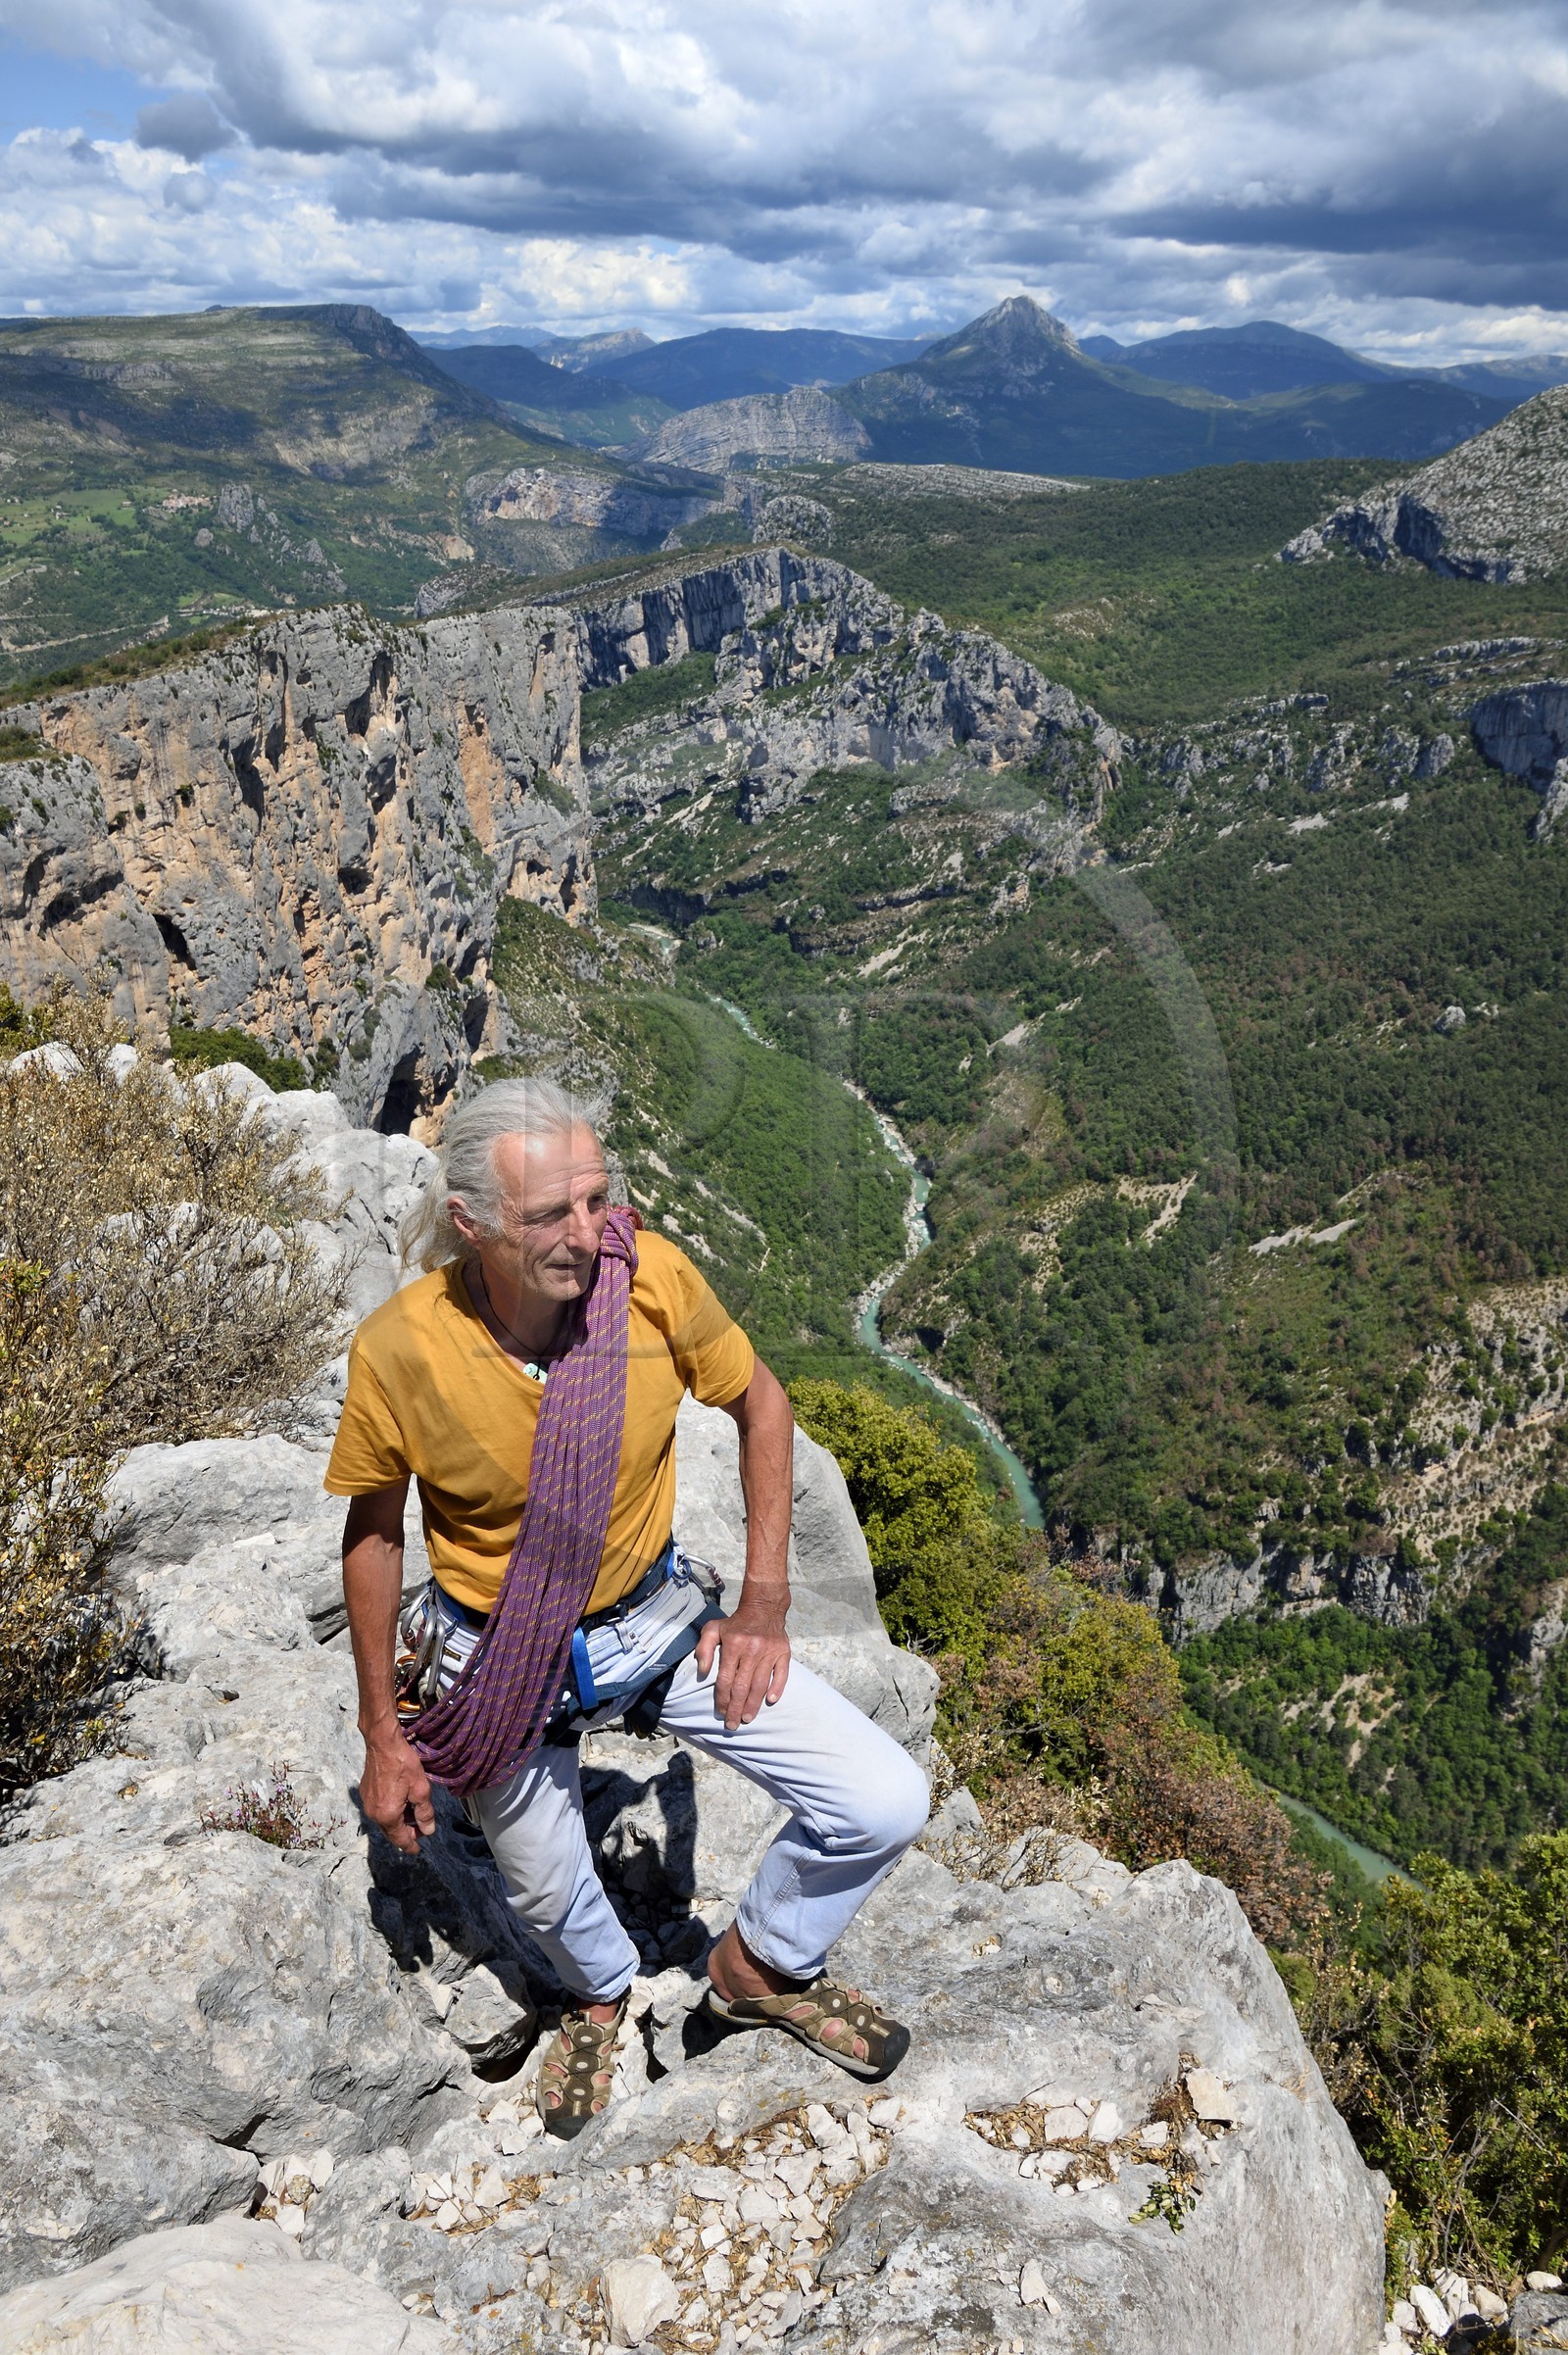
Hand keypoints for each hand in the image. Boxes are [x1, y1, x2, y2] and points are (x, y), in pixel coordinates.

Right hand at [359, 1729, 435, 1852]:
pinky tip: (401, 1802)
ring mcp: (367, 1803)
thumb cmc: (402, 1763)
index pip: (400, 1839)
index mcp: (388, 1815)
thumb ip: (425, 1813)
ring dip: (399, 1821)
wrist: (382, 1743)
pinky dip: (391, 1812)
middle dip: (406, 1833)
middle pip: (391, 1832)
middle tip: (420, 1829)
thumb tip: (428, 1831)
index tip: (417, 1850)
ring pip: (385, 1821)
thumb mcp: (420, 1789)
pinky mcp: (365, 1793)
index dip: (411, 1845)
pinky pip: (379, 1810)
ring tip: (413, 1813)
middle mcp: (374, 1813)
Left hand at [694, 1606, 789, 1729]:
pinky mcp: (783, 1652)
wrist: (763, 1607)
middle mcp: (752, 1649)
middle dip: (736, 1708)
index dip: (722, 1698)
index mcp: (734, 1645)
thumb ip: (704, 1648)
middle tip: (733, 1724)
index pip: (726, 1679)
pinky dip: (777, 1688)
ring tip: (747, 1718)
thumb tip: (702, 1671)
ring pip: (760, 1684)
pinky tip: (771, 1701)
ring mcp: (769, 1651)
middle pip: (742, 1686)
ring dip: (753, 1704)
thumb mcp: (713, 1628)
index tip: (721, 1712)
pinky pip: (782, 1674)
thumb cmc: (736, 1623)